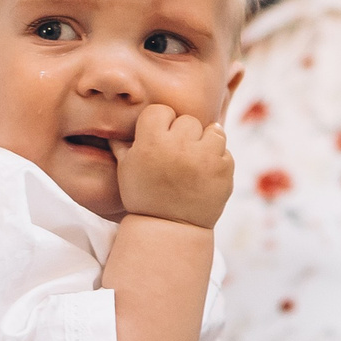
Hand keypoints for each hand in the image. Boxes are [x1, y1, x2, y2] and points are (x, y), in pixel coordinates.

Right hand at [109, 105, 232, 226]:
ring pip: (213, 130)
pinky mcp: (224, 169)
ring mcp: (205, 157)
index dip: (160, 124)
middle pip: (188, 120)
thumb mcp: (126, 170)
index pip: (161, 111)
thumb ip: (123, 144)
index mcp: (152, 142)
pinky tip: (205, 175)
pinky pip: (225, 151)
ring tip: (195, 161)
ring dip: (206, 142)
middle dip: (183, 135)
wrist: (170, 229)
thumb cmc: (144, 197)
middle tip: (177, 155)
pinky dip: (218, 160)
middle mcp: (179, 146)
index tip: (159, 140)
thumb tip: (115, 127)